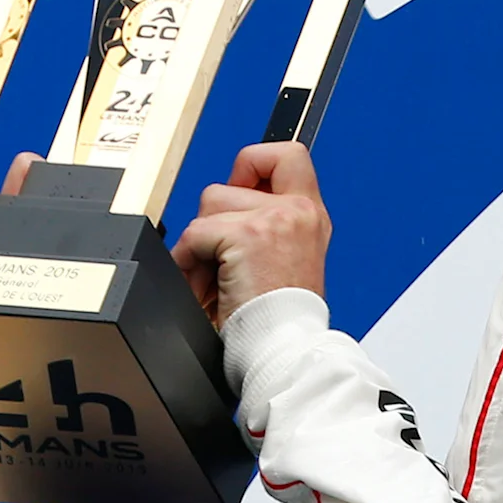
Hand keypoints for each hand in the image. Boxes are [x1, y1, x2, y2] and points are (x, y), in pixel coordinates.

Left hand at [168, 143, 330, 326]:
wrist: (284, 347)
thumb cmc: (278, 318)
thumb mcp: (288, 259)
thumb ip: (268, 225)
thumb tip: (225, 203)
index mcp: (311, 216)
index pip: (287, 155)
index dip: (254, 163)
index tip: (242, 187)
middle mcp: (299, 211)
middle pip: (233, 177)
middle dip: (215, 216)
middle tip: (221, 251)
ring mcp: (275, 219)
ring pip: (210, 203)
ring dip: (201, 243)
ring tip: (216, 278)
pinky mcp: (247, 234)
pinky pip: (196, 234)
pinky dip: (191, 263)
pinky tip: (208, 287)